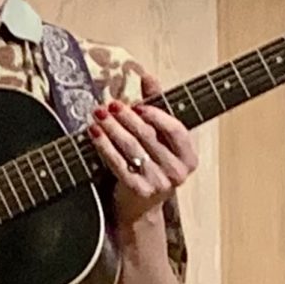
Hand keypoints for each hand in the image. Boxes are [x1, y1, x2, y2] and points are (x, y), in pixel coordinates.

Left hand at [87, 99, 197, 225]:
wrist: (139, 207)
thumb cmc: (151, 165)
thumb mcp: (159, 138)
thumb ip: (157, 106)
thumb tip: (148, 76)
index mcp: (189, 158)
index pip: (176, 130)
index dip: (156, 115)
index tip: (137, 105)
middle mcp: (178, 173)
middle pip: (149, 137)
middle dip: (127, 118)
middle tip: (109, 105)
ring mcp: (159, 184)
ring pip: (132, 149)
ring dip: (112, 128)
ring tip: (98, 114)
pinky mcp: (138, 192)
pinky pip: (118, 164)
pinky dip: (104, 146)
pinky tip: (94, 133)